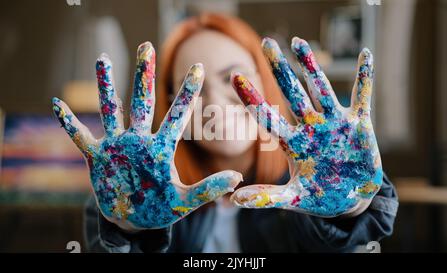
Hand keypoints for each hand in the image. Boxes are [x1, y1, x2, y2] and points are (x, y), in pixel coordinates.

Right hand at [52, 42, 241, 229]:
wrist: (134, 218)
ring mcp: (117, 146)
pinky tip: (57, 103)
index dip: (188, 92)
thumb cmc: (160, 208)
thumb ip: (208, 190)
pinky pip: (81, 136)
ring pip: (111, 110)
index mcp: (160, 147)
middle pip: (142, 101)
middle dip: (144, 75)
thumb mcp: (185, 201)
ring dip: (106, 86)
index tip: (199, 68)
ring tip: (103, 59)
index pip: (177, 115)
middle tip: (147, 46)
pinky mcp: (97, 157)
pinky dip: (69, 122)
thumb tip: (238, 177)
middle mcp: (139, 140)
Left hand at [230, 37, 381, 216]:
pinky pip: (362, 96)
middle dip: (281, 68)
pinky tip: (366, 54)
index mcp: (292, 143)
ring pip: (320, 88)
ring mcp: (334, 123)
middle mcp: (310, 127)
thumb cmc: (319, 197)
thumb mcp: (293, 197)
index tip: (236, 76)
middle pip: (293, 92)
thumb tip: (234, 200)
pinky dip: (365, 76)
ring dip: (312, 66)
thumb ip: (267, 197)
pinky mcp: (359, 124)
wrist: (350, 200)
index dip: (253, 98)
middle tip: (266, 42)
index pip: (268, 116)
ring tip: (299, 42)